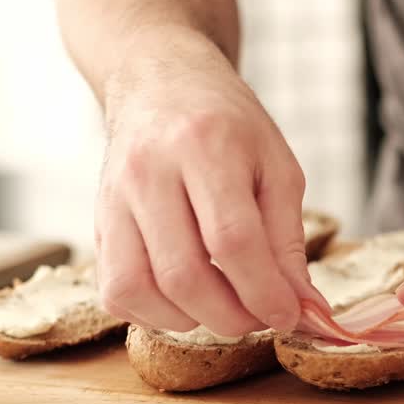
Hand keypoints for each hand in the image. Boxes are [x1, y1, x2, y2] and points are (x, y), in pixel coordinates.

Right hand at [93, 34, 320, 335]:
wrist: (159, 82)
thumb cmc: (228, 127)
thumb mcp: (277, 169)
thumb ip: (290, 242)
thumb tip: (306, 310)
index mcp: (204, 147)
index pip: (232, 240)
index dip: (264, 292)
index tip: (289, 316)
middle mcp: (149, 171)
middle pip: (184, 274)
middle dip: (231, 316)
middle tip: (260, 317)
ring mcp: (114, 199)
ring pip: (139, 290)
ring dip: (191, 320)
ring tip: (225, 308)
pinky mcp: (97, 222)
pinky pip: (115, 292)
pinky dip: (153, 315)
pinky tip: (186, 302)